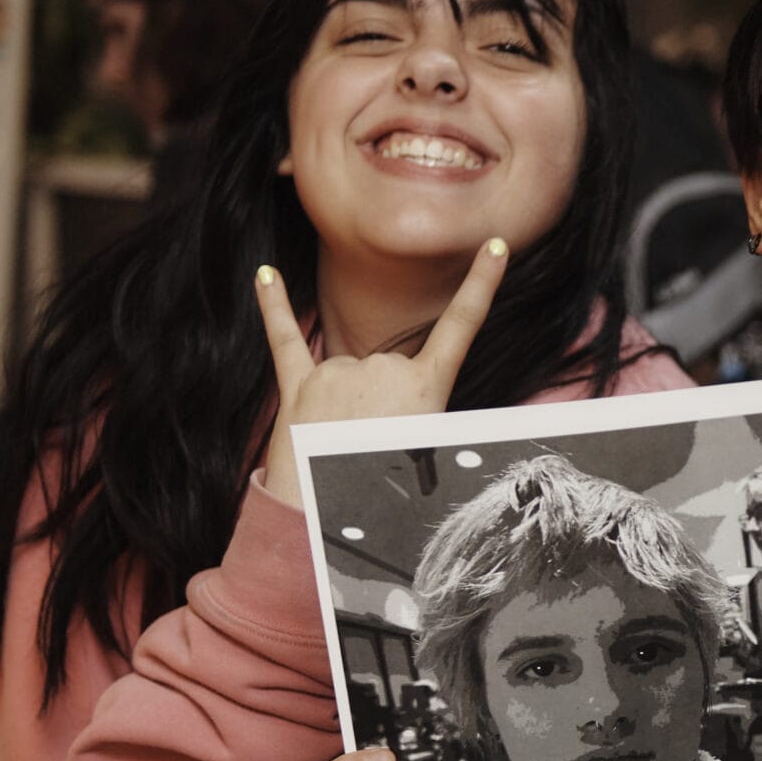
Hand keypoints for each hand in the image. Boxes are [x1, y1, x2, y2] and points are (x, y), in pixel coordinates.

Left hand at [255, 238, 508, 508]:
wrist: (324, 515)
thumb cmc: (382, 487)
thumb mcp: (427, 450)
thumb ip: (420, 410)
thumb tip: (399, 401)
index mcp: (424, 385)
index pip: (463, 324)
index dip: (483, 282)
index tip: (496, 245)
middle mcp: (382, 368)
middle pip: (393, 367)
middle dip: (387, 403)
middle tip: (377, 448)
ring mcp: (337, 375)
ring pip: (352, 371)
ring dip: (350, 405)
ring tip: (342, 447)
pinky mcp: (296, 387)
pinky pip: (284, 339)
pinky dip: (273, 304)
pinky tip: (265, 274)